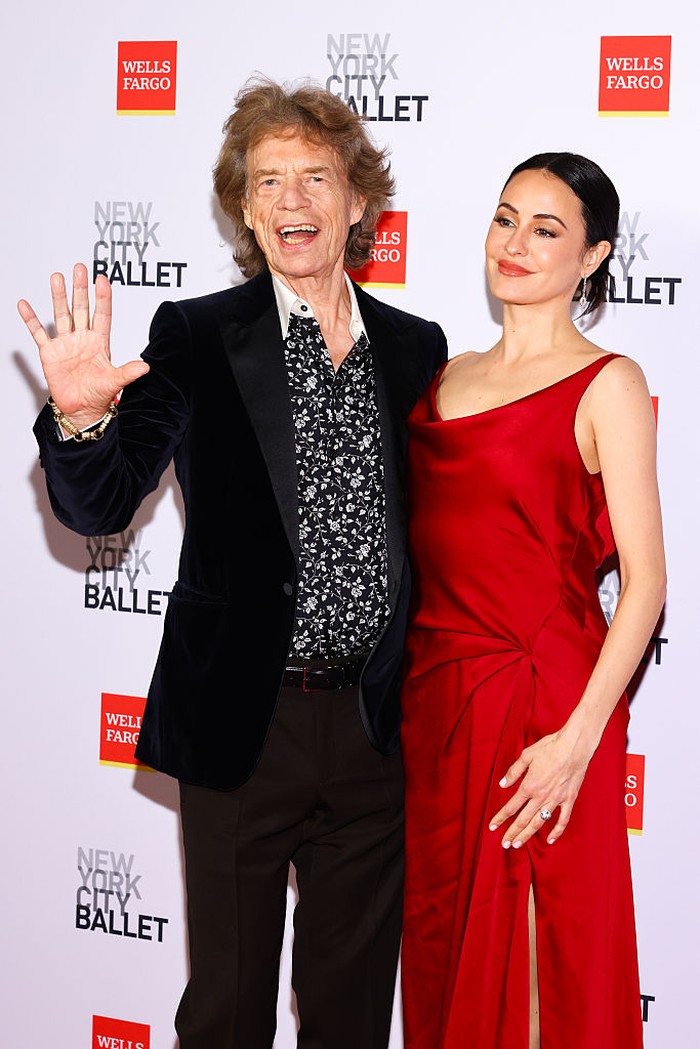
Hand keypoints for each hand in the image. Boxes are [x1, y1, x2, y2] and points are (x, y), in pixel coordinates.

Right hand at [18, 263, 148, 429]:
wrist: (81, 410)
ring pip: (61, 315)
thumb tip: (145, 367)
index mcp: (99, 343)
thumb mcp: (115, 382)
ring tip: (57, 278)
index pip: (102, 315)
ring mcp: (65, 343)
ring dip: (59, 297)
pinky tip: (25, 305)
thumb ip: (128, 372)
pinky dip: (31, 320)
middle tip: (80, 269)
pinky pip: (38, 333)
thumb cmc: (99, 395)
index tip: (103, 280)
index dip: (103, 298)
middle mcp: (82, 339)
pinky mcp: (50, 353)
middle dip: (80, 289)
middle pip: (81, 308)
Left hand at [488, 728, 594, 847]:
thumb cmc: (550, 748)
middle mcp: (541, 796)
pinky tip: (550, 839)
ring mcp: (556, 800)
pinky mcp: (569, 800)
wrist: (574, 746)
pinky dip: (556, 832)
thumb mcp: (526, 756)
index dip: (500, 818)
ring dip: (527, 835)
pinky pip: (562, 820)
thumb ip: (514, 772)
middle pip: (523, 820)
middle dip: (512, 833)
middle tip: (504, 844)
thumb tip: (502, 784)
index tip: (492, 826)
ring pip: (539, 823)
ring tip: (518, 845)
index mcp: (529, 786)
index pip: (511, 807)